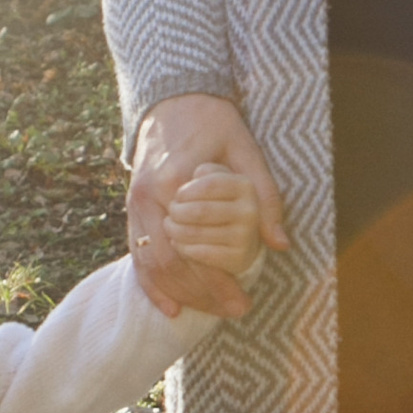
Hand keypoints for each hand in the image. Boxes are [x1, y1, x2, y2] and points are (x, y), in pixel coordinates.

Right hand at [128, 95, 287, 319]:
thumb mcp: (246, 151)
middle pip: (171, 263)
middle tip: (234, 311)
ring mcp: (135, 205)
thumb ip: (264, 196)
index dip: (218, 280)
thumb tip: (280, 243)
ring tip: (210, 312)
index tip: (243, 300)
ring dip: (180, 293)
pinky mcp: (132, 209)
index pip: (196, 247)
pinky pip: (136, 254)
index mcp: (175, 183)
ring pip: (152, 264)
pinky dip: (152, 284)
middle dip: (202, 293)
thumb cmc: (214, 124)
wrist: (174, 100)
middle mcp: (148, 198)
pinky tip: (171, 307)